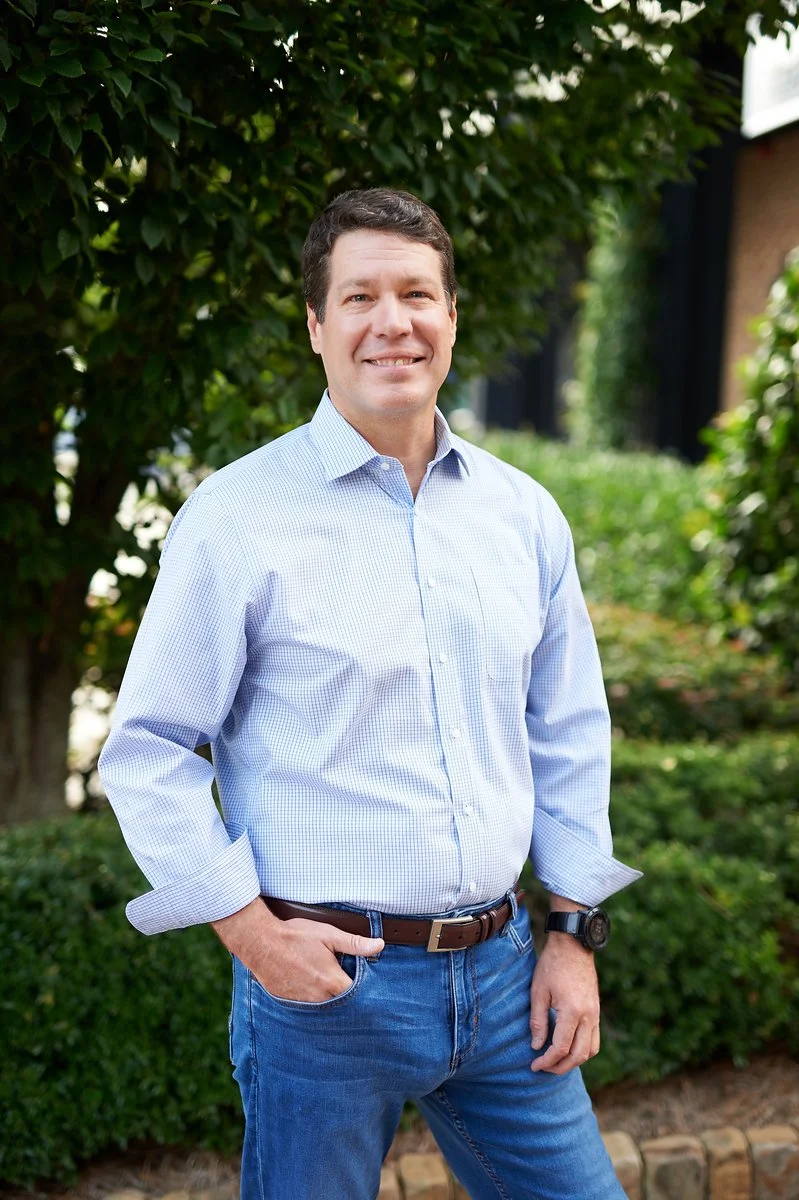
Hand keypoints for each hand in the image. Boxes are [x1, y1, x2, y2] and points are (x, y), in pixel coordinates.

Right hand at [211, 897, 383, 1001]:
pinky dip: (312, 1000)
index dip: (363, 991)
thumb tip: (379, 945)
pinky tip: (311, 988)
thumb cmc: (295, 936)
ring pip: (324, 1007)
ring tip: (328, 986)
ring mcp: (303, 1002)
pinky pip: (307, 1007)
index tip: (367, 986)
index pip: (356, 996)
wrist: (260, 943)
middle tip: (347, 986)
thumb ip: (355, 943)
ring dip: (329, 999)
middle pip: (341, 1004)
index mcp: (331, 981)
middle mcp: (319, 997)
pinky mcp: (289, 1002)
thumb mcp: (328, 935)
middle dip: (346, 997)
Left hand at [529, 933, 599, 1074]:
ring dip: (574, 1061)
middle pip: (578, 1055)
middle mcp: (588, 1016)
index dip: (546, 1061)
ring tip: (555, 1061)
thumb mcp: (538, 991)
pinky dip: (583, 1050)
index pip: (561, 1048)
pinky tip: (568, 1048)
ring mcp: (596, 1014)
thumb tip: (536, 1047)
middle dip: (560, 1067)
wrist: (573, 945)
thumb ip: (538, 1021)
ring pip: (590, 1051)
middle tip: (543, 1067)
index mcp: (572, 1011)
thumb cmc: (552, 965)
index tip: (534, 1065)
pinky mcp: (597, 1012)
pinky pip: (594, 1040)